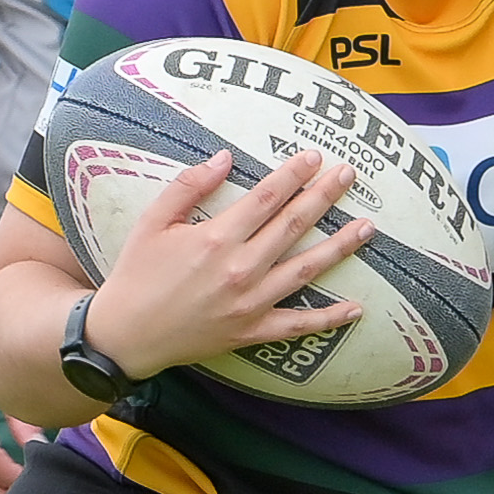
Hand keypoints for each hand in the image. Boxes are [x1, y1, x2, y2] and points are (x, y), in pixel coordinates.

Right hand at [88, 149, 371, 380]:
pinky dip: (328, 319)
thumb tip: (224, 158)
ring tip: (368, 226)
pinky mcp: (251, 332)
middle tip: (348, 175)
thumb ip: (188, 187)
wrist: (126, 335)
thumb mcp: (152, 222)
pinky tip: (356, 308)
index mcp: (216, 238)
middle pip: (293, 225)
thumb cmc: (136, 274)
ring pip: (306, 269)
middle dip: (324, 196)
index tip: (314, 157)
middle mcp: (240, 269)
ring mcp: (250, 303)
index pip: (266, 198)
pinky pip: (298, 325)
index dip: (293, 175)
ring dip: (340, 246)